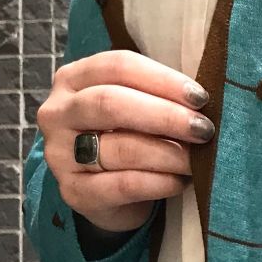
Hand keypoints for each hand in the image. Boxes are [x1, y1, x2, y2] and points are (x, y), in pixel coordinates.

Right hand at [36, 49, 214, 233]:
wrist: (108, 195)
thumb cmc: (129, 137)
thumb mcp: (137, 107)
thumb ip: (158, 95)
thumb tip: (202, 99)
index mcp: (73, 78)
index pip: (118, 66)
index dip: (163, 79)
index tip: (200, 97)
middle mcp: (58, 113)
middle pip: (111, 103)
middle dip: (166, 116)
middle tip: (203, 129)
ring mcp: (60, 155)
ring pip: (120, 148)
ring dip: (168, 154)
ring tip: (198, 161)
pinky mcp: (74, 193)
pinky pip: (123, 185)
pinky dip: (159, 183)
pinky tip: (180, 182)